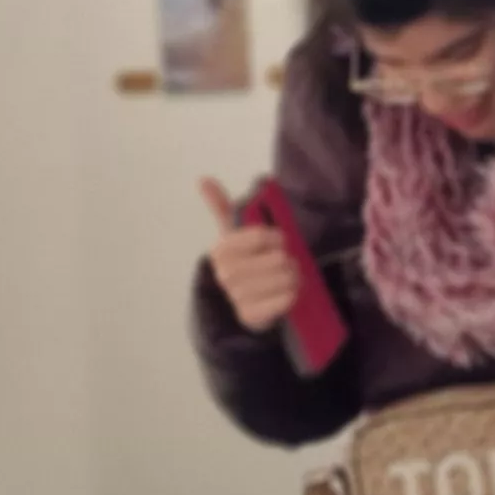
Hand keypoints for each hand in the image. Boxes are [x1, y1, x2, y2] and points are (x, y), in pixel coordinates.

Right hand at [201, 178, 295, 331]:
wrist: (246, 301)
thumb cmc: (245, 260)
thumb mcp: (234, 233)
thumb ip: (220, 206)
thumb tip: (202, 178)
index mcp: (221, 250)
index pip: (261, 236)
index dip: (276, 237)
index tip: (277, 241)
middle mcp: (225, 274)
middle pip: (277, 258)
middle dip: (287, 260)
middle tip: (283, 264)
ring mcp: (236, 297)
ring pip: (285, 278)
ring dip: (293, 276)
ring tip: (287, 277)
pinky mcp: (250, 316)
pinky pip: (286, 299)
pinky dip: (292, 295)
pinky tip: (286, 293)